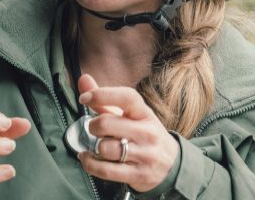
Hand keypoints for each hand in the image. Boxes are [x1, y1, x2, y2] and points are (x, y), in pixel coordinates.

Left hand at [76, 74, 178, 192]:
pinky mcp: (138, 174)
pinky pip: (106, 170)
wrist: (171, 165)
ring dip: (92, 147)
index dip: (102, 94)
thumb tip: (83, 78)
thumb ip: (105, 100)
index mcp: (144, 113)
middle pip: (107, 124)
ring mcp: (144, 155)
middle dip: (92, 126)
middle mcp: (147, 133)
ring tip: (93, 146)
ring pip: (105, 148)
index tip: (84, 98)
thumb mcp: (131, 116)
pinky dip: (90, 164)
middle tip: (93, 129)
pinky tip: (88, 158)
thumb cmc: (144, 135)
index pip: (127, 97)